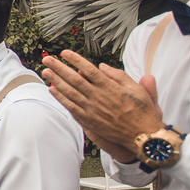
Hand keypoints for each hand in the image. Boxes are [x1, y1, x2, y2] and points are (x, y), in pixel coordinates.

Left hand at [41, 51, 163, 160]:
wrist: (143, 136)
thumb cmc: (143, 111)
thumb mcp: (136, 89)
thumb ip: (118, 76)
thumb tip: (102, 66)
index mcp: (110, 87)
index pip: (88, 69)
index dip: (75, 60)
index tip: (65, 53)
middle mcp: (98, 97)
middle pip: (74, 79)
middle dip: (59, 68)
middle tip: (48, 60)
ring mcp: (92, 109)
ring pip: (70, 92)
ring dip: (56, 81)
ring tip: (46, 71)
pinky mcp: (89, 121)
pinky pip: (71, 107)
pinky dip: (61, 98)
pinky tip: (52, 90)